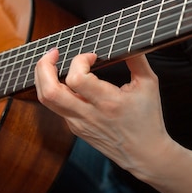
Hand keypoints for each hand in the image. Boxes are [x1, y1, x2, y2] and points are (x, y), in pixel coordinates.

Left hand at [34, 49, 169, 173]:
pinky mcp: (75, 128)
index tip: (93, 57)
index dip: (79, 61)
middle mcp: (88, 115)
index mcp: (108, 103)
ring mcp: (78, 124)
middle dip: (44, 67)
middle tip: (54, 53)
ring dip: (43, 77)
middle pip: (49, 92)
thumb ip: (137, 59)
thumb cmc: (148, 119)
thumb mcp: (149, 85)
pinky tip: (66, 80)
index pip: (77, 79)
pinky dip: (56, 89)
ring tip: (51, 63)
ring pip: (46, 100)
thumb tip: (128, 38)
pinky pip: (57, 106)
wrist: (144, 154)